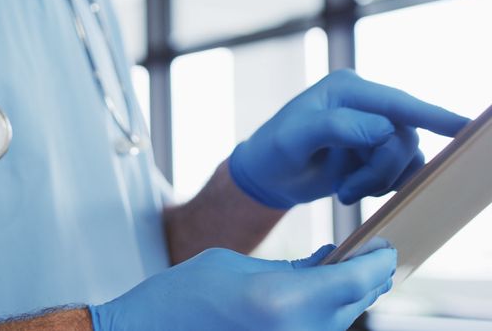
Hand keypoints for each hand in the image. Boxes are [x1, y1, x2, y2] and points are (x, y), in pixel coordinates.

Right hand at [89, 245, 395, 330]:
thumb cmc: (182, 296)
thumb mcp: (237, 265)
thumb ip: (291, 267)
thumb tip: (329, 261)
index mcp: (283, 302)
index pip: (357, 281)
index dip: (378, 262)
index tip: (385, 246)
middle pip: (355, 303)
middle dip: (367, 277)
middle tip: (369, 253)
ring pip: (341, 321)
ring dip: (348, 296)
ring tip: (343, 269)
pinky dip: (328, 312)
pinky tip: (318, 293)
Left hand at [229, 69, 470, 207]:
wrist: (268, 176)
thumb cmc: (274, 152)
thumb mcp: (294, 138)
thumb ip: (337, 127)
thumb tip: (384, 129)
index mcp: (346, 89)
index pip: (396, 103)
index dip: (431, 116)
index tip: (463, 128)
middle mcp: (365, 104)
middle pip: (403, 137)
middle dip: (380, 171)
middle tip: (347, 191)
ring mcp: (372, 127)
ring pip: (405, 157)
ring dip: (379, 181)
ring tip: (345, 190)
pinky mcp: (375, 150)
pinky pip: (400, 170)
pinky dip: (382, 186)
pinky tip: (353, 188)